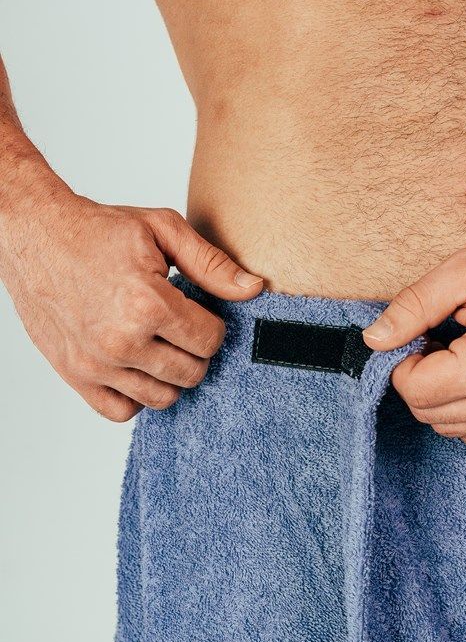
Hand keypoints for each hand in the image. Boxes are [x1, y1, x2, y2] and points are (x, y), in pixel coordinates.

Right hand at [0, 184, 262, 420]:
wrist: (34, 233)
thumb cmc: (97, 230)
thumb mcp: (162, 230)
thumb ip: (212, 265)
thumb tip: (254, 289)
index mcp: (147, 304)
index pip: (210, 341)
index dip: (212, 326)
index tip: (196, 311)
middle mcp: (121, 341)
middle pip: (192, 373)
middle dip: (193, 350)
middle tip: (177, 326)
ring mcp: (96, 363)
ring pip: (163, 398)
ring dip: (169, 375)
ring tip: (157, 343)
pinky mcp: (76, 375)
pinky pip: (123, 411)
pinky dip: (134, 395)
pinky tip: (135, 365)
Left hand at [361, 224, 465, 445]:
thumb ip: (414, 306)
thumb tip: (374, 340)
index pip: (417, 391)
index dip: (403, 360)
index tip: (420, 332)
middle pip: (429, 414)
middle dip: (420, 377)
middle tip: (438, 336)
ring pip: (450, 428)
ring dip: (441, 394)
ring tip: (460, 351)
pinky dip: (464, 407)